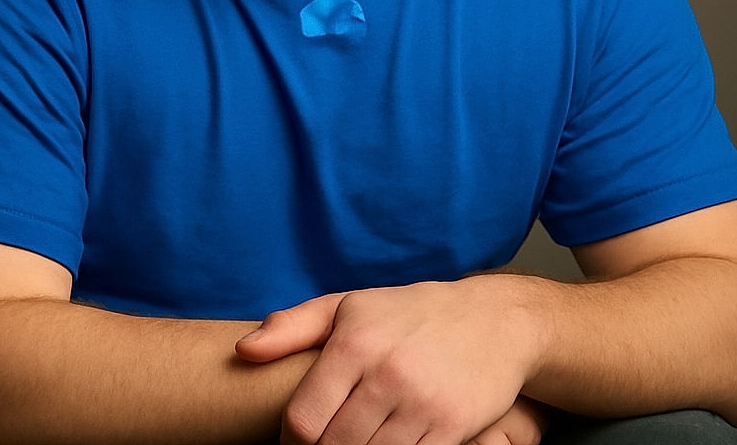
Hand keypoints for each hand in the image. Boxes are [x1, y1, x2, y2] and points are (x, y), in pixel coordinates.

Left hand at [235, 278, 540, 444]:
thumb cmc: (409, 313)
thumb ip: (293, 327)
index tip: (297, 442)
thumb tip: (243, 351)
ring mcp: (421, 404)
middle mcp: (386, 374)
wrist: (492, 320)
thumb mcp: (349, 306)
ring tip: (357, 441)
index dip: (291, 443)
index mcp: (354, 343)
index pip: (302, 421)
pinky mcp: (451, 427)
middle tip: (328, 442)